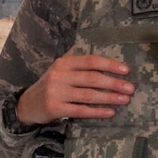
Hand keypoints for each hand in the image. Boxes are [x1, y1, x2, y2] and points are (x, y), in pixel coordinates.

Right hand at [15, 50, 133, 124]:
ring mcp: (56, 92)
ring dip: (109, 98)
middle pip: (92, 78)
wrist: (27, 105)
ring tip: (125, 100)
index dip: (109, 65)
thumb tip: (99, 45)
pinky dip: (97, 112)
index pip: (90, 61)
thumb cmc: (50, 85)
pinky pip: (80, 110)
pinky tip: (110, 112)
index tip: (126, 70)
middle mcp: (59, 76)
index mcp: (63, 63)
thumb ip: (75, 58)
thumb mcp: (59, 68)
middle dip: (114, 83)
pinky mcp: (55, 109)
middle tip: (130, 88)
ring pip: (88, 95)